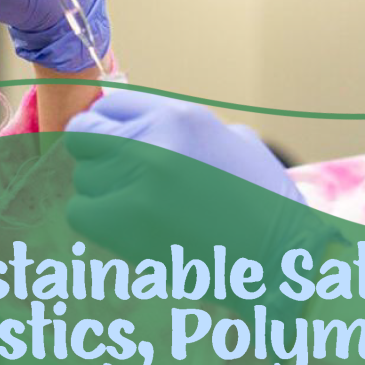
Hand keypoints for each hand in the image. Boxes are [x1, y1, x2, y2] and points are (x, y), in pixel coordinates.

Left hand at [64, 92, 317, 269]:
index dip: (111, 126)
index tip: (116, 145)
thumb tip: (145, 125)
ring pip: (85, 176)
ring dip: (104, 193)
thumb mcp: (236, 144)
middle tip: (121, 180)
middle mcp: (154, 141)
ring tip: (143, 212)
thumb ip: (187, 131)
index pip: (112, 105)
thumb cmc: (266, 206)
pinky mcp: (124, 222)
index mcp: (182, 117)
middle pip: (85, 135)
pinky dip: (99, 222)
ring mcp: (136, 182)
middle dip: (98, 156)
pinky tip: (131, 230)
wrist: (282, 259)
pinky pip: (81, 211)